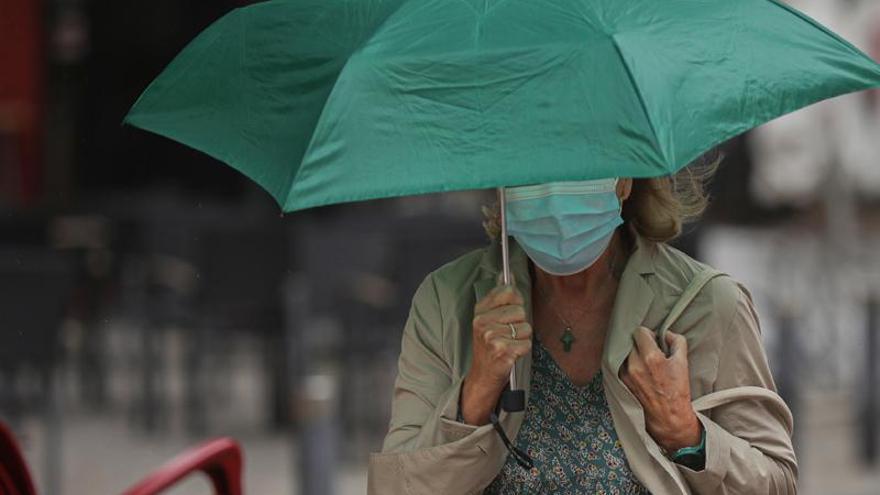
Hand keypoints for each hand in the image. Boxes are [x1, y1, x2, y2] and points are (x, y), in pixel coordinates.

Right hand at [461, 280, 531, 424]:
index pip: (508, 291)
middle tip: (507, 334)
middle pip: (520, 310)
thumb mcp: (488, 317)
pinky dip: (523, 349)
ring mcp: (492, 337)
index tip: (509, 313)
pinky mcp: (503, 351)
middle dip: (519, 322)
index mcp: (480, 310)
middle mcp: (483, 322)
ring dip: (522, 337)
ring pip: (526, 327)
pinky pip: (527, 343)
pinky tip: (511, 353)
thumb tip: (508, 274)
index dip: (515, 301)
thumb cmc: (489, 345)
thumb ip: (499, 295)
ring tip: (509, 343)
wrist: (482, 374)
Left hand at [619, 327, 700, 451]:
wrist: (667, 416)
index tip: (654, 340)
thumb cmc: (677, 391)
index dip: (648, 334)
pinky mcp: (621, 381)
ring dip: (633, 353)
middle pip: (631, 340)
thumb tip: (666, 333)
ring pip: (625, 352)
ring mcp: (625, 374)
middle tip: (650, 351)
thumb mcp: (683, 362)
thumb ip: (676, 341)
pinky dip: (628, 363)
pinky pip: (621, 364)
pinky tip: (639, 371)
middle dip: (641, 343)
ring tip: (645, 362)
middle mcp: (634, 364)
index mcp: (650, 358)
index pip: (639, 331)